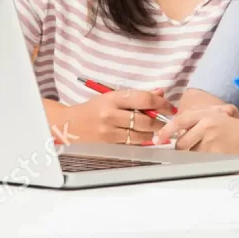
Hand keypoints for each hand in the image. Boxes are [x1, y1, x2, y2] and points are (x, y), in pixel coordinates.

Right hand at [46, 87, 172, 144]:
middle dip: (160, 121)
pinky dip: (142, 140)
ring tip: (157, 130)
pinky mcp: (108, 144)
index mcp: (112, 98)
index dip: (161, 103)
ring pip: (140, 134)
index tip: (170, 107)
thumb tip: (160, 93)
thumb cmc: (92, 109)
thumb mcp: (111, 97)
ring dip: (153, 133)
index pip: (143, 99)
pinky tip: (145, 137)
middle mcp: (110, 114)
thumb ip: (135, 96)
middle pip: (145, 119)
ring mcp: (109, 131)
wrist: (68, 124)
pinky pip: (132, 143)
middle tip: (167, 121)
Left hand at [158, 105, 238, 153]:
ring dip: (191, 153)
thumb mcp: (213, 110)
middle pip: (182, 143)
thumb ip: (195, 114)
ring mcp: (211, 142)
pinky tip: (210, 152)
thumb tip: (175, 126)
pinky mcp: (216, 155)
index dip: (166, 131)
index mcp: (204, 115)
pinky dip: (202, 158)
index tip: (158, 138)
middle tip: (185, 145)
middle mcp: (206, 127)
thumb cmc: (230, 123)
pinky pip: (201, 159)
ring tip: (203, 147)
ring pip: (190, 153)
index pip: (179, 122)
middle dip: (180, 147)